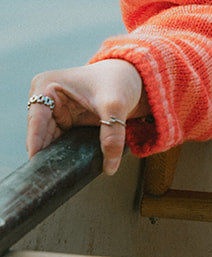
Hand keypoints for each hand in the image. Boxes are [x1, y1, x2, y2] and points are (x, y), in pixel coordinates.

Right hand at [26, 60, 147, 175]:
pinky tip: (66, 169)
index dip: (36, 143)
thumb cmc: (118, 81)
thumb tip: (109, 167)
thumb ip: (113, 134)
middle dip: (45, 155)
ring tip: (57, 177)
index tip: (36, 165)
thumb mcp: (116, 105)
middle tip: (48, 178)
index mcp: (46, 85)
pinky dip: (64, 154)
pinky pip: (60, 143)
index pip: (36, 121)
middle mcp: (44, 99)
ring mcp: (53, 112)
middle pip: (39, 134)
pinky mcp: (64, 123)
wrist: (131, 77)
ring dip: (55, 157)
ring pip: (48, 142)